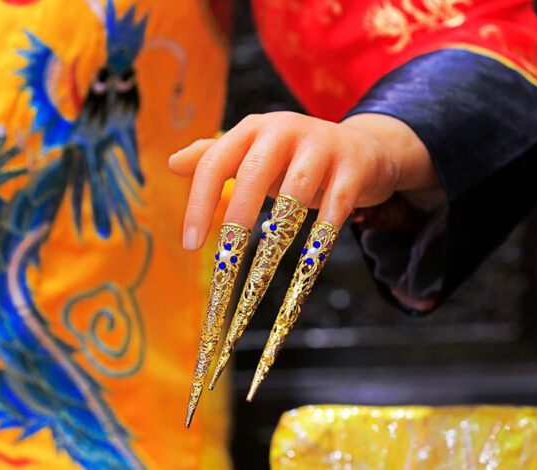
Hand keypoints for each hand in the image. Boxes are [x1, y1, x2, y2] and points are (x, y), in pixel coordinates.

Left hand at [169, 111, 437, 250]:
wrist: (363, 149)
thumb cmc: (295, 159)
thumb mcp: (255, 153)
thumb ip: (216, 156)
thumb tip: (173, 162)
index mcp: (253, 128)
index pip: (216, 162)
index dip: (199, 204)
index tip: (189, 245)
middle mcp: (285, 129)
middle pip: (253, 174)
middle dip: (235, 220)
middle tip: (223, 263)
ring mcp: (323, 146)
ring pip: (295, 194)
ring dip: (276, 239)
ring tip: (259, 276)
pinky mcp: (353, 168)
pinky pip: (335, 207)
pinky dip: (320, 239)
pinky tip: (307, 267)